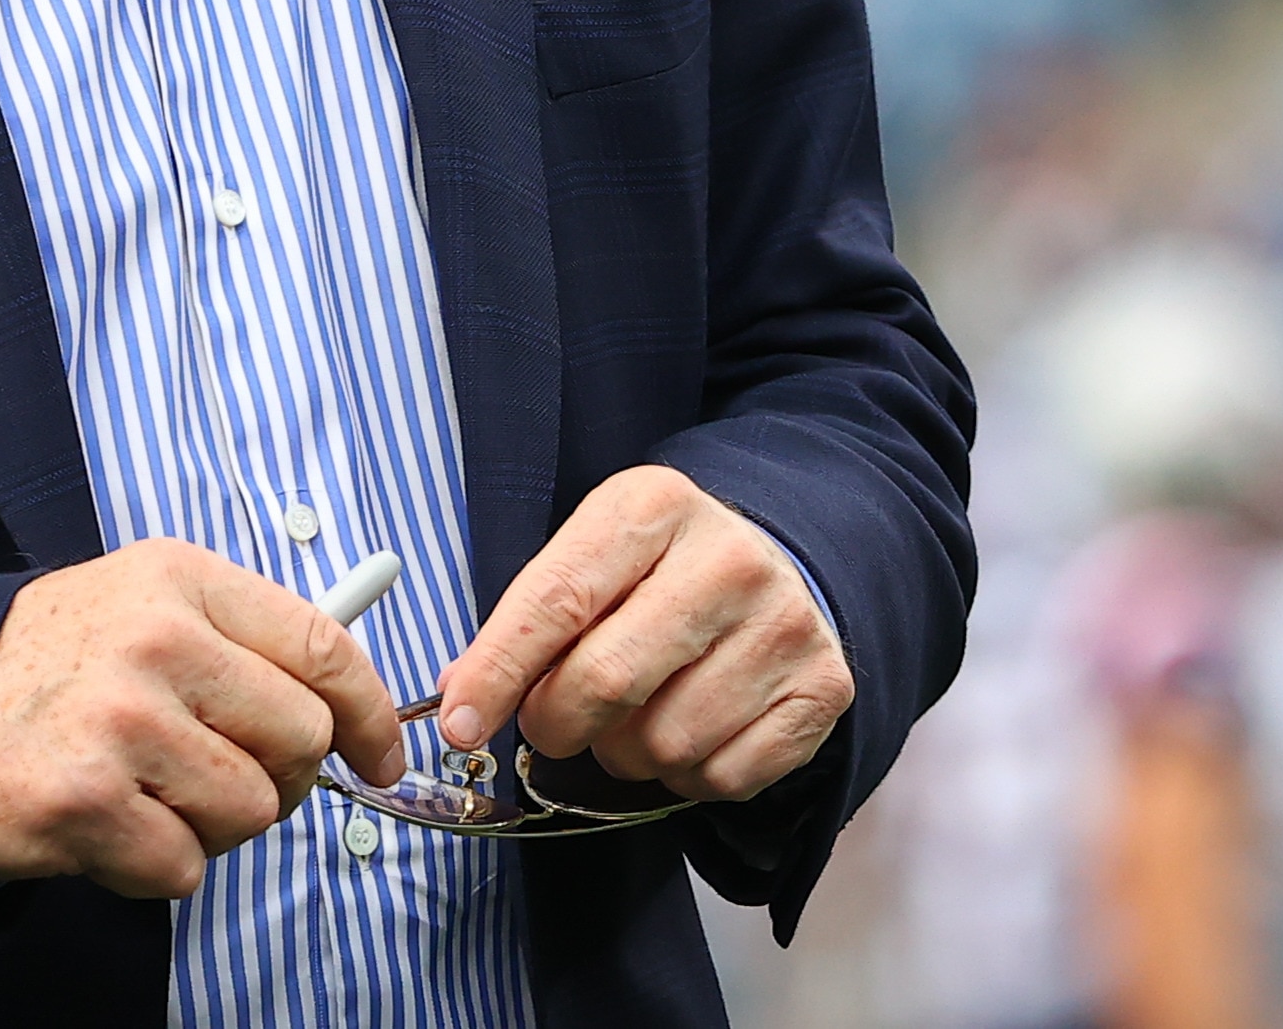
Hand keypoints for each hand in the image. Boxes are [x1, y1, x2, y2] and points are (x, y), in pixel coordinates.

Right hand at [0, 537, 408, 898]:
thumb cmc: (44, 667)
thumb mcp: (138, 605)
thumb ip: (240, 637)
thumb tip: (353, 695)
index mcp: (178, 578)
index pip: (323, 647)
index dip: (371, 714)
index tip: (380, 755)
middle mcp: (155, 639)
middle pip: (302, 739)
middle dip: (279, 777)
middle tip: (220, 777)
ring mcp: (119, 720)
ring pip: (251, 811)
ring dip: (209, 825)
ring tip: (146, 793)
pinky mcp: (84, 801)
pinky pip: (184, 866)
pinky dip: (152, 864)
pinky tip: (105, 823)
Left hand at [432, 466, 850, 804]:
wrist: (780, 565)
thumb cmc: (660, 570)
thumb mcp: (592, 556)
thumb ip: (528, 620)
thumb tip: (462, 701)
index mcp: (654, 505)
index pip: (556, 600)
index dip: (498, 671)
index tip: (459, 724)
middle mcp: (728, 560)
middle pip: (608, 680)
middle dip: (556, 722)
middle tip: (551, 723)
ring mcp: (784, 626)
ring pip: (664, 742)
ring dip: (624, 754)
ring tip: (632, 717)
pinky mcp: (823, 690)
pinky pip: (723, 778)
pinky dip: (686, 777)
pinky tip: (690, 731)